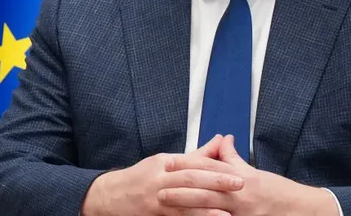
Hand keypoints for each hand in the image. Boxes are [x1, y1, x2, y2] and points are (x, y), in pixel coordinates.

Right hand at [81, 134, 243, 215]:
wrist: (111, 196)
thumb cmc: (141, 178)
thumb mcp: (163, 162)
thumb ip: (194, 156)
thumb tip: (220, 141)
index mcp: (164, 162)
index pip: (193, 162)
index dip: (215, 166)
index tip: (236, 169)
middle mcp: (160, 178)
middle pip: (191, 177)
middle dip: (216, 180)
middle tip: (239, 183)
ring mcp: (155, 198)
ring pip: (184, 200)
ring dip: (207, 206)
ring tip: (228, 211)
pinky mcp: (154, 214)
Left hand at [158, 135, 339, 215]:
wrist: (302, 211)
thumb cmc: (277, 192)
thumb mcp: (254, 172)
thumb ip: (233, 158)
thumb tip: (221, 139)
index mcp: (240, 178)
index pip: (208, 168)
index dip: (186, 165)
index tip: (166, 164)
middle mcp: (239, 195)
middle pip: (203, 191)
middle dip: (179, 191)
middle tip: (158, 190)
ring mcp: (241, 214)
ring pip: (208, 211)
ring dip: (186, 209)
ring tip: (167, 209)